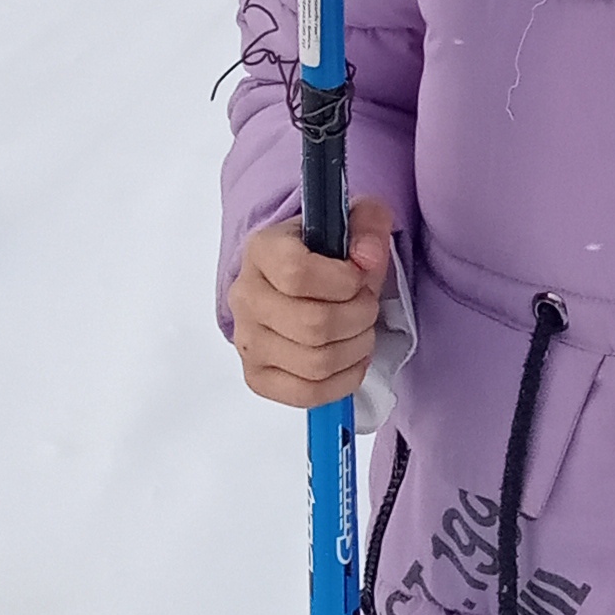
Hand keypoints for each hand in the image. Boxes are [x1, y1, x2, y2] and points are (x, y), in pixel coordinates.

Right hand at [230, 195, 393, 407]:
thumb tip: (367, 258)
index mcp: (262, 251)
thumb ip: (368, 224)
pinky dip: (343, 381)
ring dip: (356, 348)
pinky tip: (353, 358)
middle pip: (312, 324)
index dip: (343, 280)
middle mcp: (245, 297)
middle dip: (358, 316)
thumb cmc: (326, 251)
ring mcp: (248, 342)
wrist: (297, 278)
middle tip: (368, 305)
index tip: (360, 275)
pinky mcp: (257, 378)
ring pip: (314, 362)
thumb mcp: (352, 220)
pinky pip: (306, 394)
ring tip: (363, 330)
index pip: (297, 273)